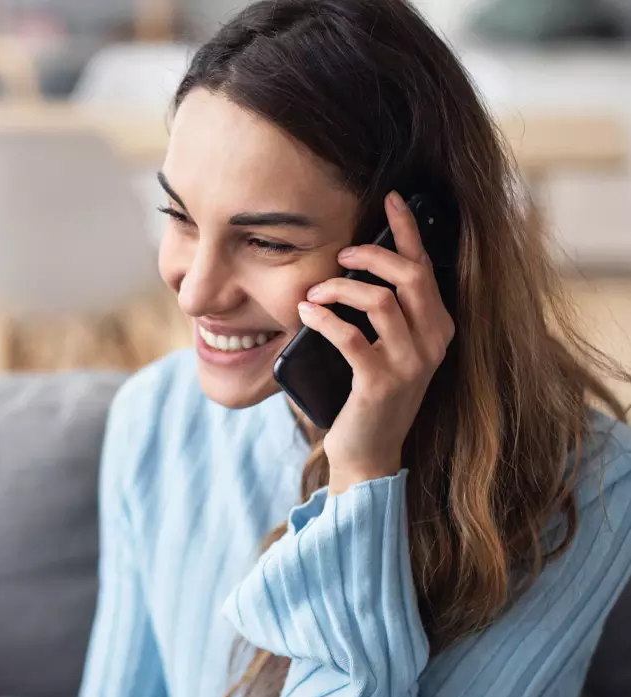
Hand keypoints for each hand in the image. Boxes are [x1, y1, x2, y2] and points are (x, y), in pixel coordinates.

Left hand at [297, 191, 454, 495]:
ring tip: (314, 293)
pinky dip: (325, 318)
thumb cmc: (369, 392)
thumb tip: (349, 266)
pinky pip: (352, 336)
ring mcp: (411, 363)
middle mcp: (433, 341)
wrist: (368, 452)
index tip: (391, 198)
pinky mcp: (382, 382)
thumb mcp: (384, 346)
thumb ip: (382, 312)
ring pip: (380, 300)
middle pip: (409, 275)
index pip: (425, 266)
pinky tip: (306, 313)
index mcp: (437, 326)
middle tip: (341, 254)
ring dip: (340, 288)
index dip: (407, 229)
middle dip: (371, 254)